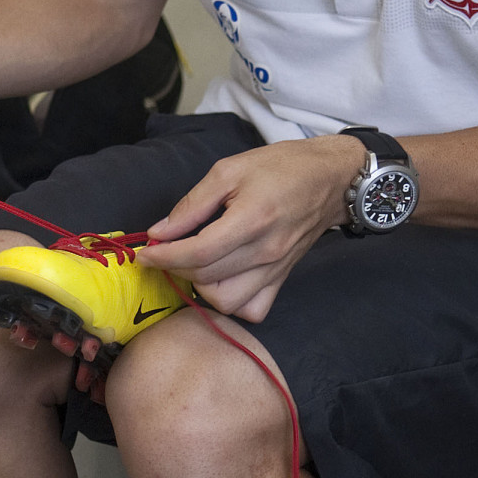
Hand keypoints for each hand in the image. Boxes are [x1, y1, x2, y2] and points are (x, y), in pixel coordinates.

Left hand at [136, 135, 362, 321]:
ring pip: (227, 301)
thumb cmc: (281, 168)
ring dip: (201, 287)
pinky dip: (232, 302)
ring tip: (196, 264)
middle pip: (207, 276)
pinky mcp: (282, 278)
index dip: (164, 256)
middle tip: (167, 250)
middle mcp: (265, 250)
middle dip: (176, 267)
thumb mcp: (230, 170)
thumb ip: (193, 204)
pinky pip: (253, 309)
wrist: (331, 179)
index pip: (199, 251)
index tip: (146, 252)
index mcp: (252, 218)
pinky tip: (223, 280)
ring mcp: (276, 269)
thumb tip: (161, 232)